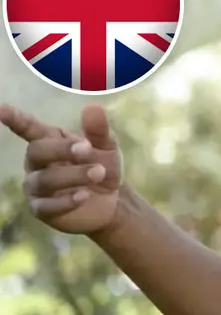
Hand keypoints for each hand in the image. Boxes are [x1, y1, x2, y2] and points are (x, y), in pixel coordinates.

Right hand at [1, 103, 124, 235]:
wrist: (113, 200)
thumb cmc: (103, 167)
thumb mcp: (107, 147)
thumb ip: (99, 130)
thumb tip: (93, 107)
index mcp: (50, 141)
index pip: (28, 128)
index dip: (14, 119)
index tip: (1, 109)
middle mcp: (37, 163)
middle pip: (35, 151)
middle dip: (61, 149)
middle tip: (87, 149)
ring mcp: (36, 187)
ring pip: (43, 180)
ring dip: (73, 175)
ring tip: (98, 172)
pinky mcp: (42, 209)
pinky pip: (46, 206)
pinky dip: (66, 200)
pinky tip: (84, 196)